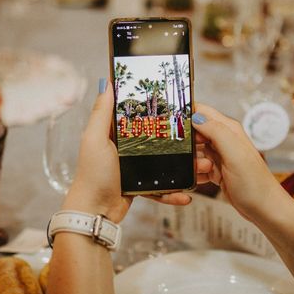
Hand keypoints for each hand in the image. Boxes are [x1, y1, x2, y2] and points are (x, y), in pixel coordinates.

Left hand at [64, 80, 212, 222]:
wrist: (94, 211)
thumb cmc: (92, 174)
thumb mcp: (95, 139)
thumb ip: (102, 112)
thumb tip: (107, 82)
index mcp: (116, 132)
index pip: (141, 114)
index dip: (159, 109)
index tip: (180, 104)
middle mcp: (127, 147)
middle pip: (159, 138)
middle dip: (181, 141)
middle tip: (200, 139)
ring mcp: (135, 167)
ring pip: (166, 163)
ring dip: (185, 167)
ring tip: (201, 167)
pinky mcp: (141, 185)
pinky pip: (162, 186)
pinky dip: (174, 192)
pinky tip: (186, 194)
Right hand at [192, 104, 287, 221]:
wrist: (264, 210)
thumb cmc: (255, 184)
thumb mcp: (235, 154)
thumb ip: (216, 132)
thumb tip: (196, 117)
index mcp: (229, 129)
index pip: (201, 111)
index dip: (185, 114)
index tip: (171, 123)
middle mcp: (223, 140)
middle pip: (194, 131)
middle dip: (185, 141)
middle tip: (182, 153)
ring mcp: (219, 156)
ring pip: (193, 150)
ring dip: (191, 160)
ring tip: (203, 169)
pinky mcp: (216, 170)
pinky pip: (197, 166)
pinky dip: (194, 172)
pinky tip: (199, 179)